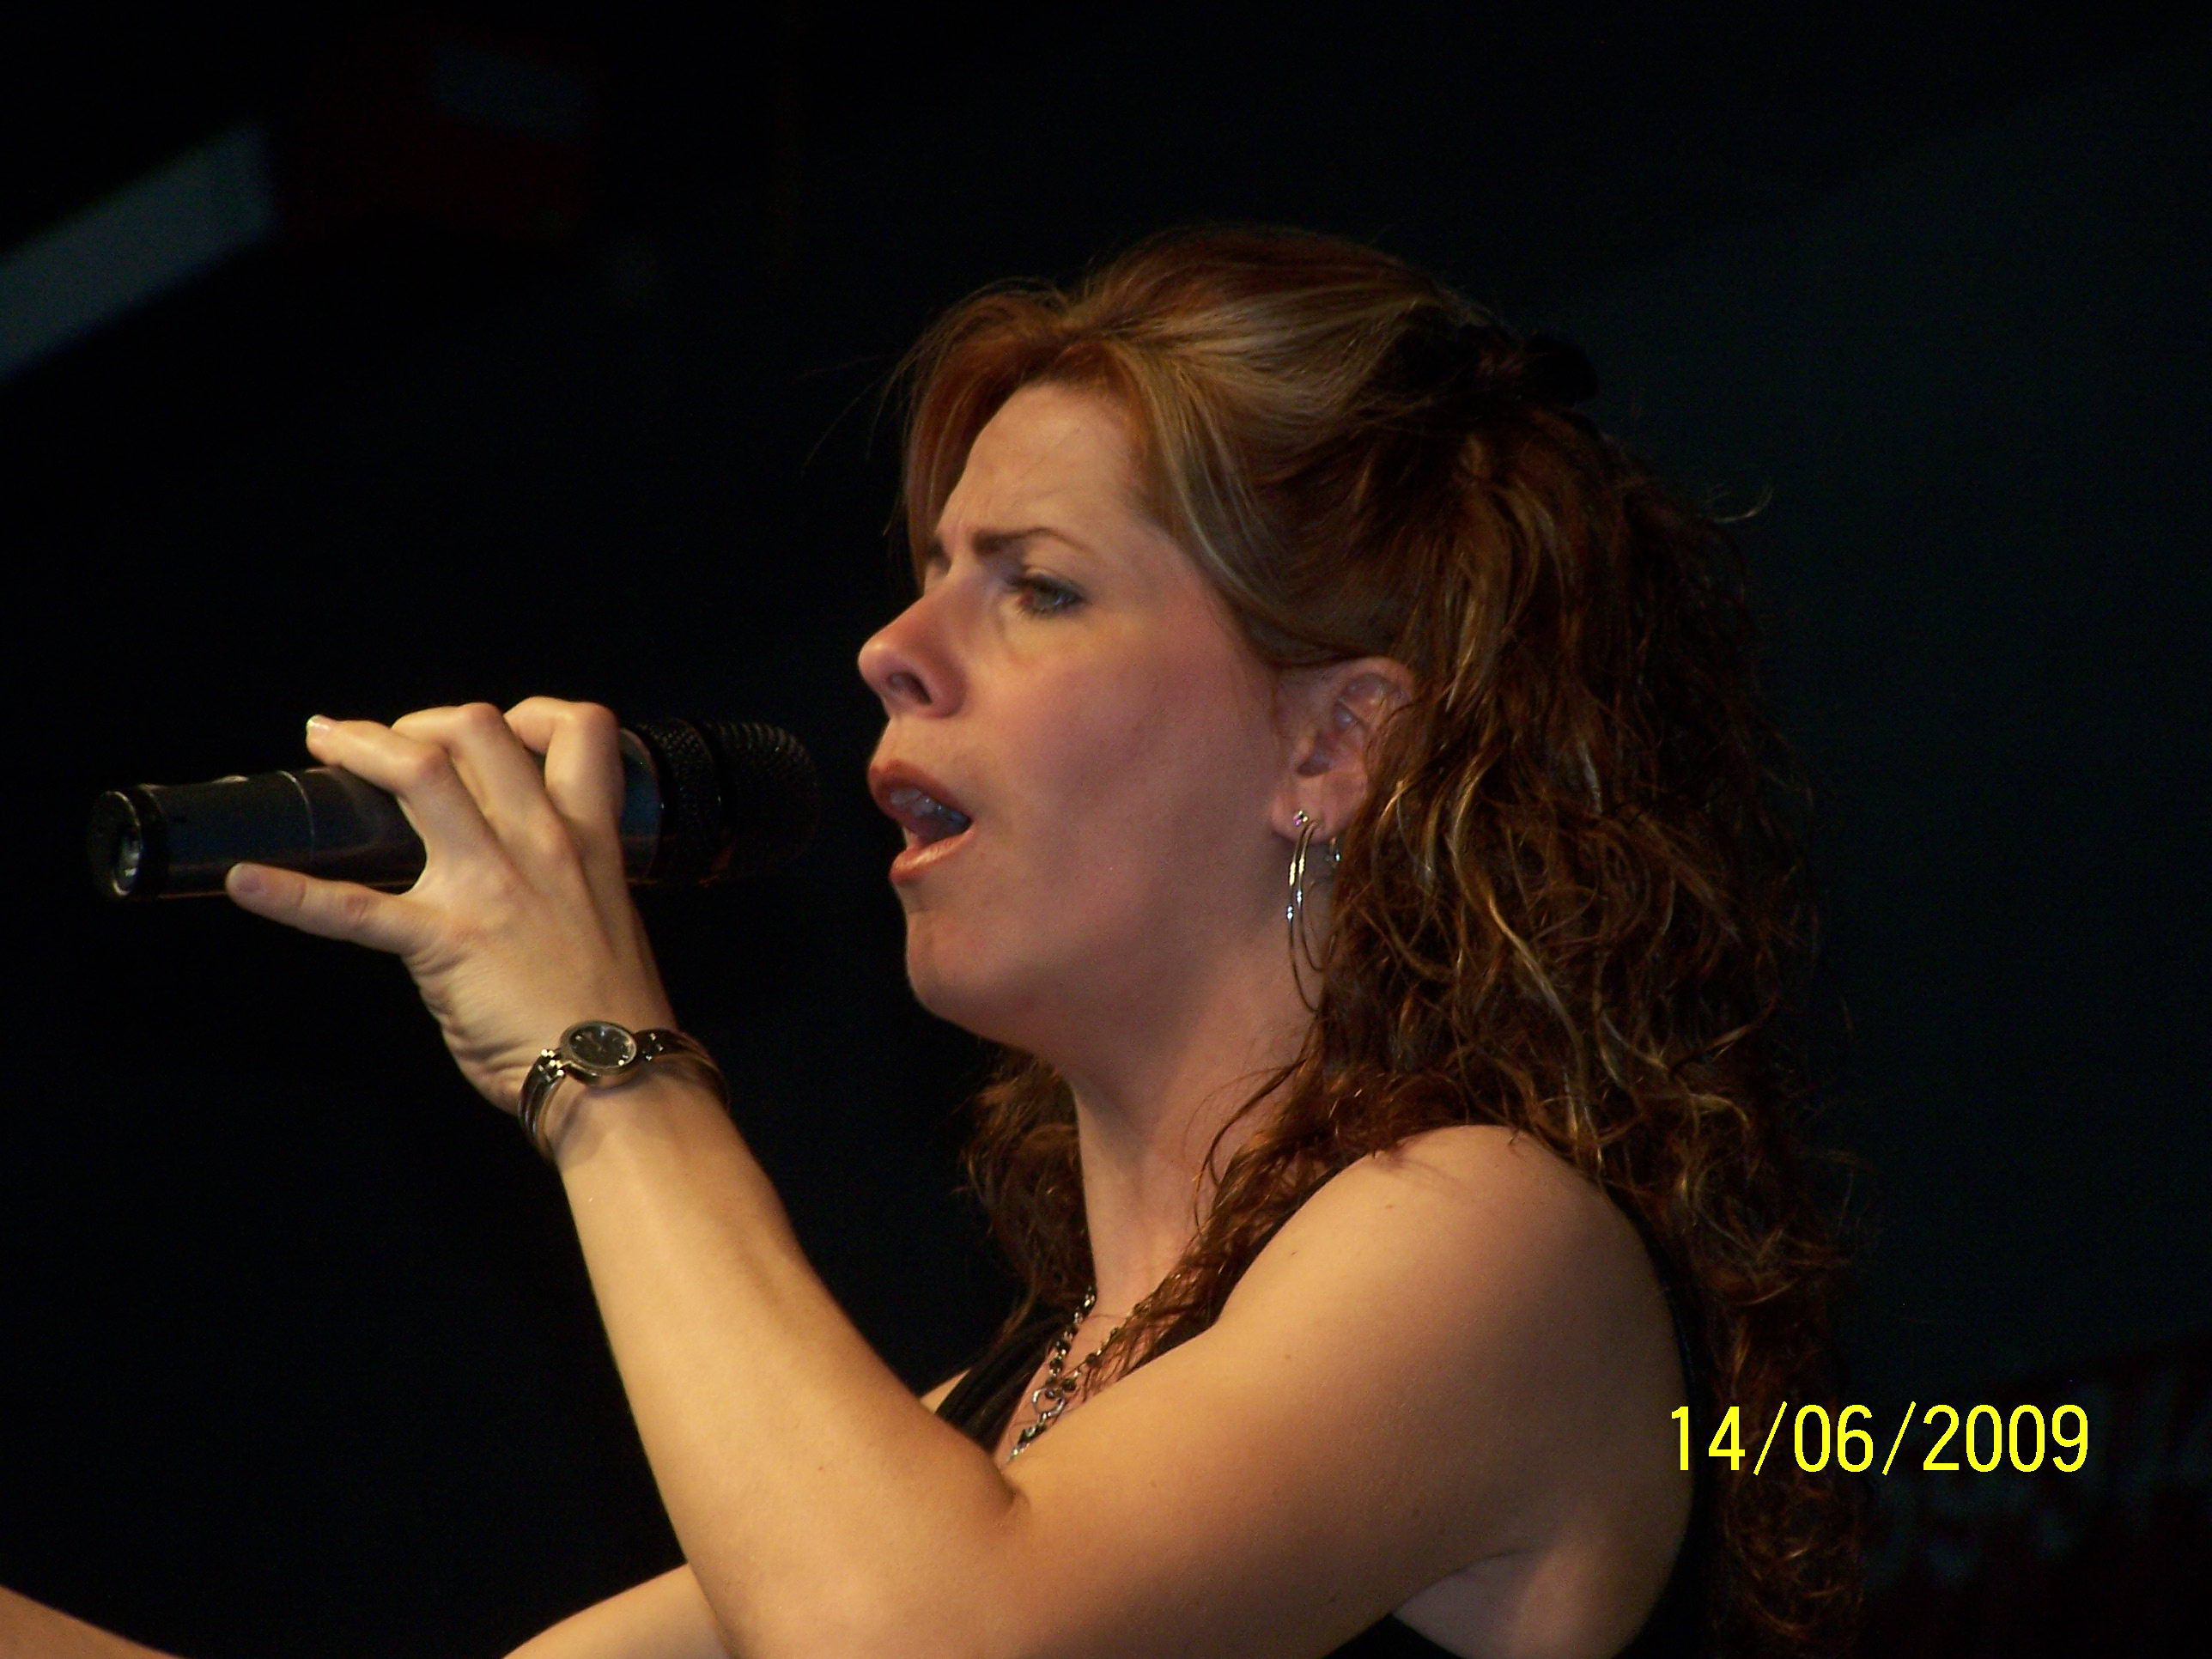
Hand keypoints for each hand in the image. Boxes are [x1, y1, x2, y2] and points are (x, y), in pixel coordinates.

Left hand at [224, 698, 677, 1112]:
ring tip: (324, 743)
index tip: (504, 731)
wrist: (617, 1073)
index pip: (580, 730)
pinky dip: (291, 893)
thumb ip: (557, 880)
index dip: (534, 713)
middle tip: (391, 744)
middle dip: (422, 723)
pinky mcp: (443, 939)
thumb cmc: (612, 1011)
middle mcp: (540, 844)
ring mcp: (489, 886)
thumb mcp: (605, 917)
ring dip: (361, 747)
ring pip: (421, 773)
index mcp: (587, 840)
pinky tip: (245, 882)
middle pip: (478, 730)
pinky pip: (353, 910)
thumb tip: (506, 877)